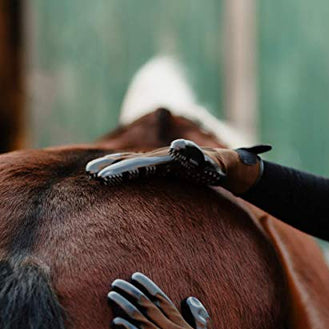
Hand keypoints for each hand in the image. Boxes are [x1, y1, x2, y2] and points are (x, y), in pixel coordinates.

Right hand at [86, 139, 270, 193]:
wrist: (229, 164)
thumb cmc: (223, 166)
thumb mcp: (214, 161)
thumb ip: (197, 155)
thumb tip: (176, 147)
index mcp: (171, 156)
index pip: (142, 162)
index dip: (124, 168)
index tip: (106, 175)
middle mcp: (164, 156)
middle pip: (134, 160)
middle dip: (113, 167)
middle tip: (92, 175)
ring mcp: (164, 161)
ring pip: (134, 162)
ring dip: (114, 167)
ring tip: (93, 174)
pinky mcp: (165, 167)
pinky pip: (141, 168)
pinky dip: (125, 170)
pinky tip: (113, 175)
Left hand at [107, 272, 232, 328]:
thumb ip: (199, 316)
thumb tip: (191, 299)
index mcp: (180, 323)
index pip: (160, 298)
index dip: (146, 286)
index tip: (135, 276)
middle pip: (146, 305)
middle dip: (130, 291)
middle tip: (116, 283)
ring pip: (139, 319)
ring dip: (123, 306)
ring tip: (111, 296)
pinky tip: (115, 322)